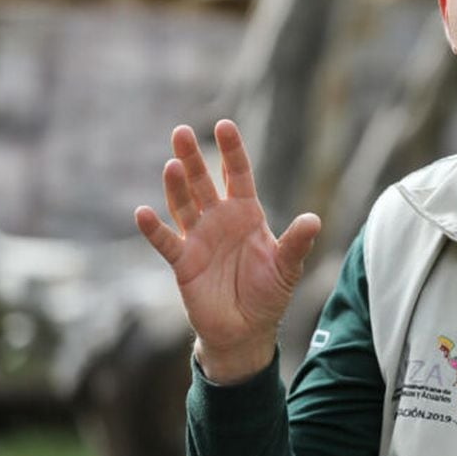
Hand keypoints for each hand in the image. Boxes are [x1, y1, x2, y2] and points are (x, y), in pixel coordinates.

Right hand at [134, 120, 320, 382]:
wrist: (246, 329)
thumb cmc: (269, 293)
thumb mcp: (287, 267)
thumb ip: (297, 243)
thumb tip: (314, 220)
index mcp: (246, 213)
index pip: (237, 174)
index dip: (231, 152)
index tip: (224, 126)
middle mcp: (219, 219)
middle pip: (203, 182)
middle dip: (194, 158)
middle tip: (182, 132)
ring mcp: (198, 238)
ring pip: (183, 205)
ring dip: (176, 186)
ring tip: (172, 164)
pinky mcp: (183, 262)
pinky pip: (165, 241)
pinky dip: (154, 228)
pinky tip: (142, 213)